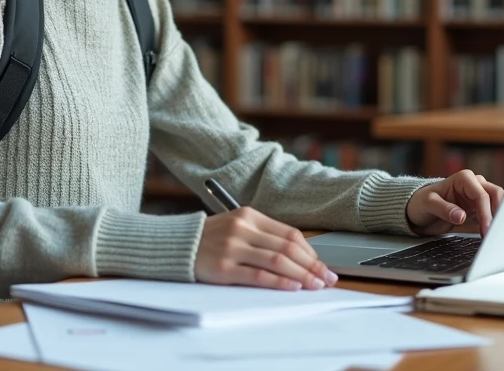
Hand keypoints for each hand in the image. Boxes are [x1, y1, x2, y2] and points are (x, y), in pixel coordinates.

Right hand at [195, 206, 337, 291]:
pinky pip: (258, 275)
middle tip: (327, 278)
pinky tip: (293, 287)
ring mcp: (232, 247)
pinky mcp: (223, 267)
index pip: (289, 233)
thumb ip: (264, 237)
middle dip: (312, 265)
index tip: (323, 265)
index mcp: (248, 215)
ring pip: (277, 261)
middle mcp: (242, 228)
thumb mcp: (237, 227)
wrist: (176, 246)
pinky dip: (279, 282)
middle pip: (287, 247)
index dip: (310, 251)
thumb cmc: (210, 239)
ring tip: (315, 285)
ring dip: (301, 275)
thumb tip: (300, 257)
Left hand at [406, 170, 503, 237]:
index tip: (486, 229)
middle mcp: (474, 184)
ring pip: (498, 203)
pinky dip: (493, 222)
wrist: (419, 209)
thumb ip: (444, 209)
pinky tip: (490, 234)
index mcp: (463, 178)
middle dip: (497, 213)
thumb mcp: (427, 204)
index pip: (481, 195)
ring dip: (497, 218)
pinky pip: (492, 213)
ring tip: (493, 235)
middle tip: (493, 233)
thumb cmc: (422, 202)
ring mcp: (478, 196)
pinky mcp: (479, 208)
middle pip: (496, 195)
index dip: (486, 212)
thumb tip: (461, 216)